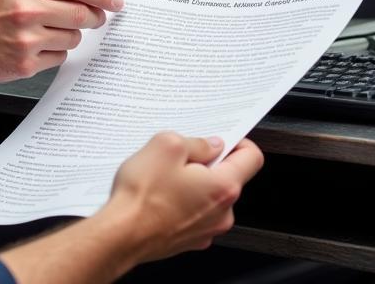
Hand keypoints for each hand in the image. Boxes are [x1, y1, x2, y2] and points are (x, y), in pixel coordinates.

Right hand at [0, 0, 123, 81]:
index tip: (115, 0)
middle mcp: (27, 8)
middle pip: (81, 14)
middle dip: (94, 17)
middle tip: (95, 18)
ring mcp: (27, 38)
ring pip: (72, 38)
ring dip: (68, 35)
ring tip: (46, 32)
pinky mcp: (26, 63)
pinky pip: (58, 58)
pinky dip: (53, 53)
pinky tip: (35, 47)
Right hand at [106, 133, 263, 263]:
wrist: (122, 235)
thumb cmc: (143, 195)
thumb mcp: (166, 146)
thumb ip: (195, 142)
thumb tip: (209, 145)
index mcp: (223, 187)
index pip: (251, 158)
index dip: (238, 141)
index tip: (222, 136)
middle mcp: (222, 212)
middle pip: (227, 176)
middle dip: (206, 162)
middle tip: (179, 157)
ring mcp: (207, 229)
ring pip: (208, 194)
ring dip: (192, 182)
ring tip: (163, 177)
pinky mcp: (190, 238)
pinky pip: (194, 211)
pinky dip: (182, 200)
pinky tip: (160, 195)